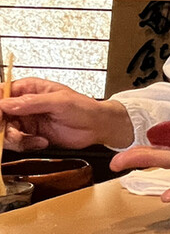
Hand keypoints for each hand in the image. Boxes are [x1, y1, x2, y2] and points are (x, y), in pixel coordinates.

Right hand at [0, 78, 132, 150]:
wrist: (97, 127)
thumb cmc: (84, 107)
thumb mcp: (60, 101)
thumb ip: (33, 102)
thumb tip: (7, 103)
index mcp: (29, 88)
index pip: (2, 94)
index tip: (0, 117)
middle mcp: (24, 104)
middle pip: (0, 115)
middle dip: (4, 127)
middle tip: (15, 133)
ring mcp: (26, 120)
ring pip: (5, 131)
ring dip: (16, 139)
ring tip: (35, 139)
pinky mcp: (30, 135)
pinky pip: (17, 143)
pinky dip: (26, 145)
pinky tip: (42, 142)